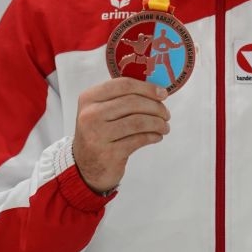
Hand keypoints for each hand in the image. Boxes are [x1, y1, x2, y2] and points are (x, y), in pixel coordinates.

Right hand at [72, 78, 169, 192]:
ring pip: (138, 122)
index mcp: (89, 98)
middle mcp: (91, 115)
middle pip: (133, 102)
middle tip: (166, 114)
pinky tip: (157, 136)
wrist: (85, 166)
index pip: (123, 84)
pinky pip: (139, 139)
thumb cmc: (99, 133)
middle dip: (156, 107)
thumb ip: (122, 98)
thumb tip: (157, 91)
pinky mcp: (109, 153)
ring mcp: (98, 135)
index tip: (163, 94)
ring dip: (158, 123)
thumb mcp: (101, 111)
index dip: (147, 88)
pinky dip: (153, 136)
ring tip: (164, 127)